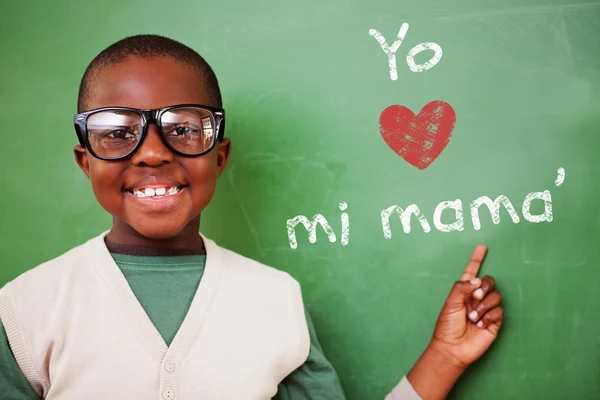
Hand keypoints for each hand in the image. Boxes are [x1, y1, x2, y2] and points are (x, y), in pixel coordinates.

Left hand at [430, 244, 503, 367]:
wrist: (453, 347)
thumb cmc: (448, 325)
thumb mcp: (450, 303)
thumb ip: (462, 287)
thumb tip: (478, 280)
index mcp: (464, 291)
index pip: (472, 272)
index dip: (476, 259)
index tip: (482, 246)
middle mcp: (476, 298)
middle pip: (489, 281)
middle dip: (485, 287)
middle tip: (475, 297)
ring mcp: (486, 309)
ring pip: (496, 296)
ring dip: (484, 306)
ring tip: (473, 317)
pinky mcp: (494, 321)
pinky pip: (499, 311)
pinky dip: (489, 317)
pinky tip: (480, 325)